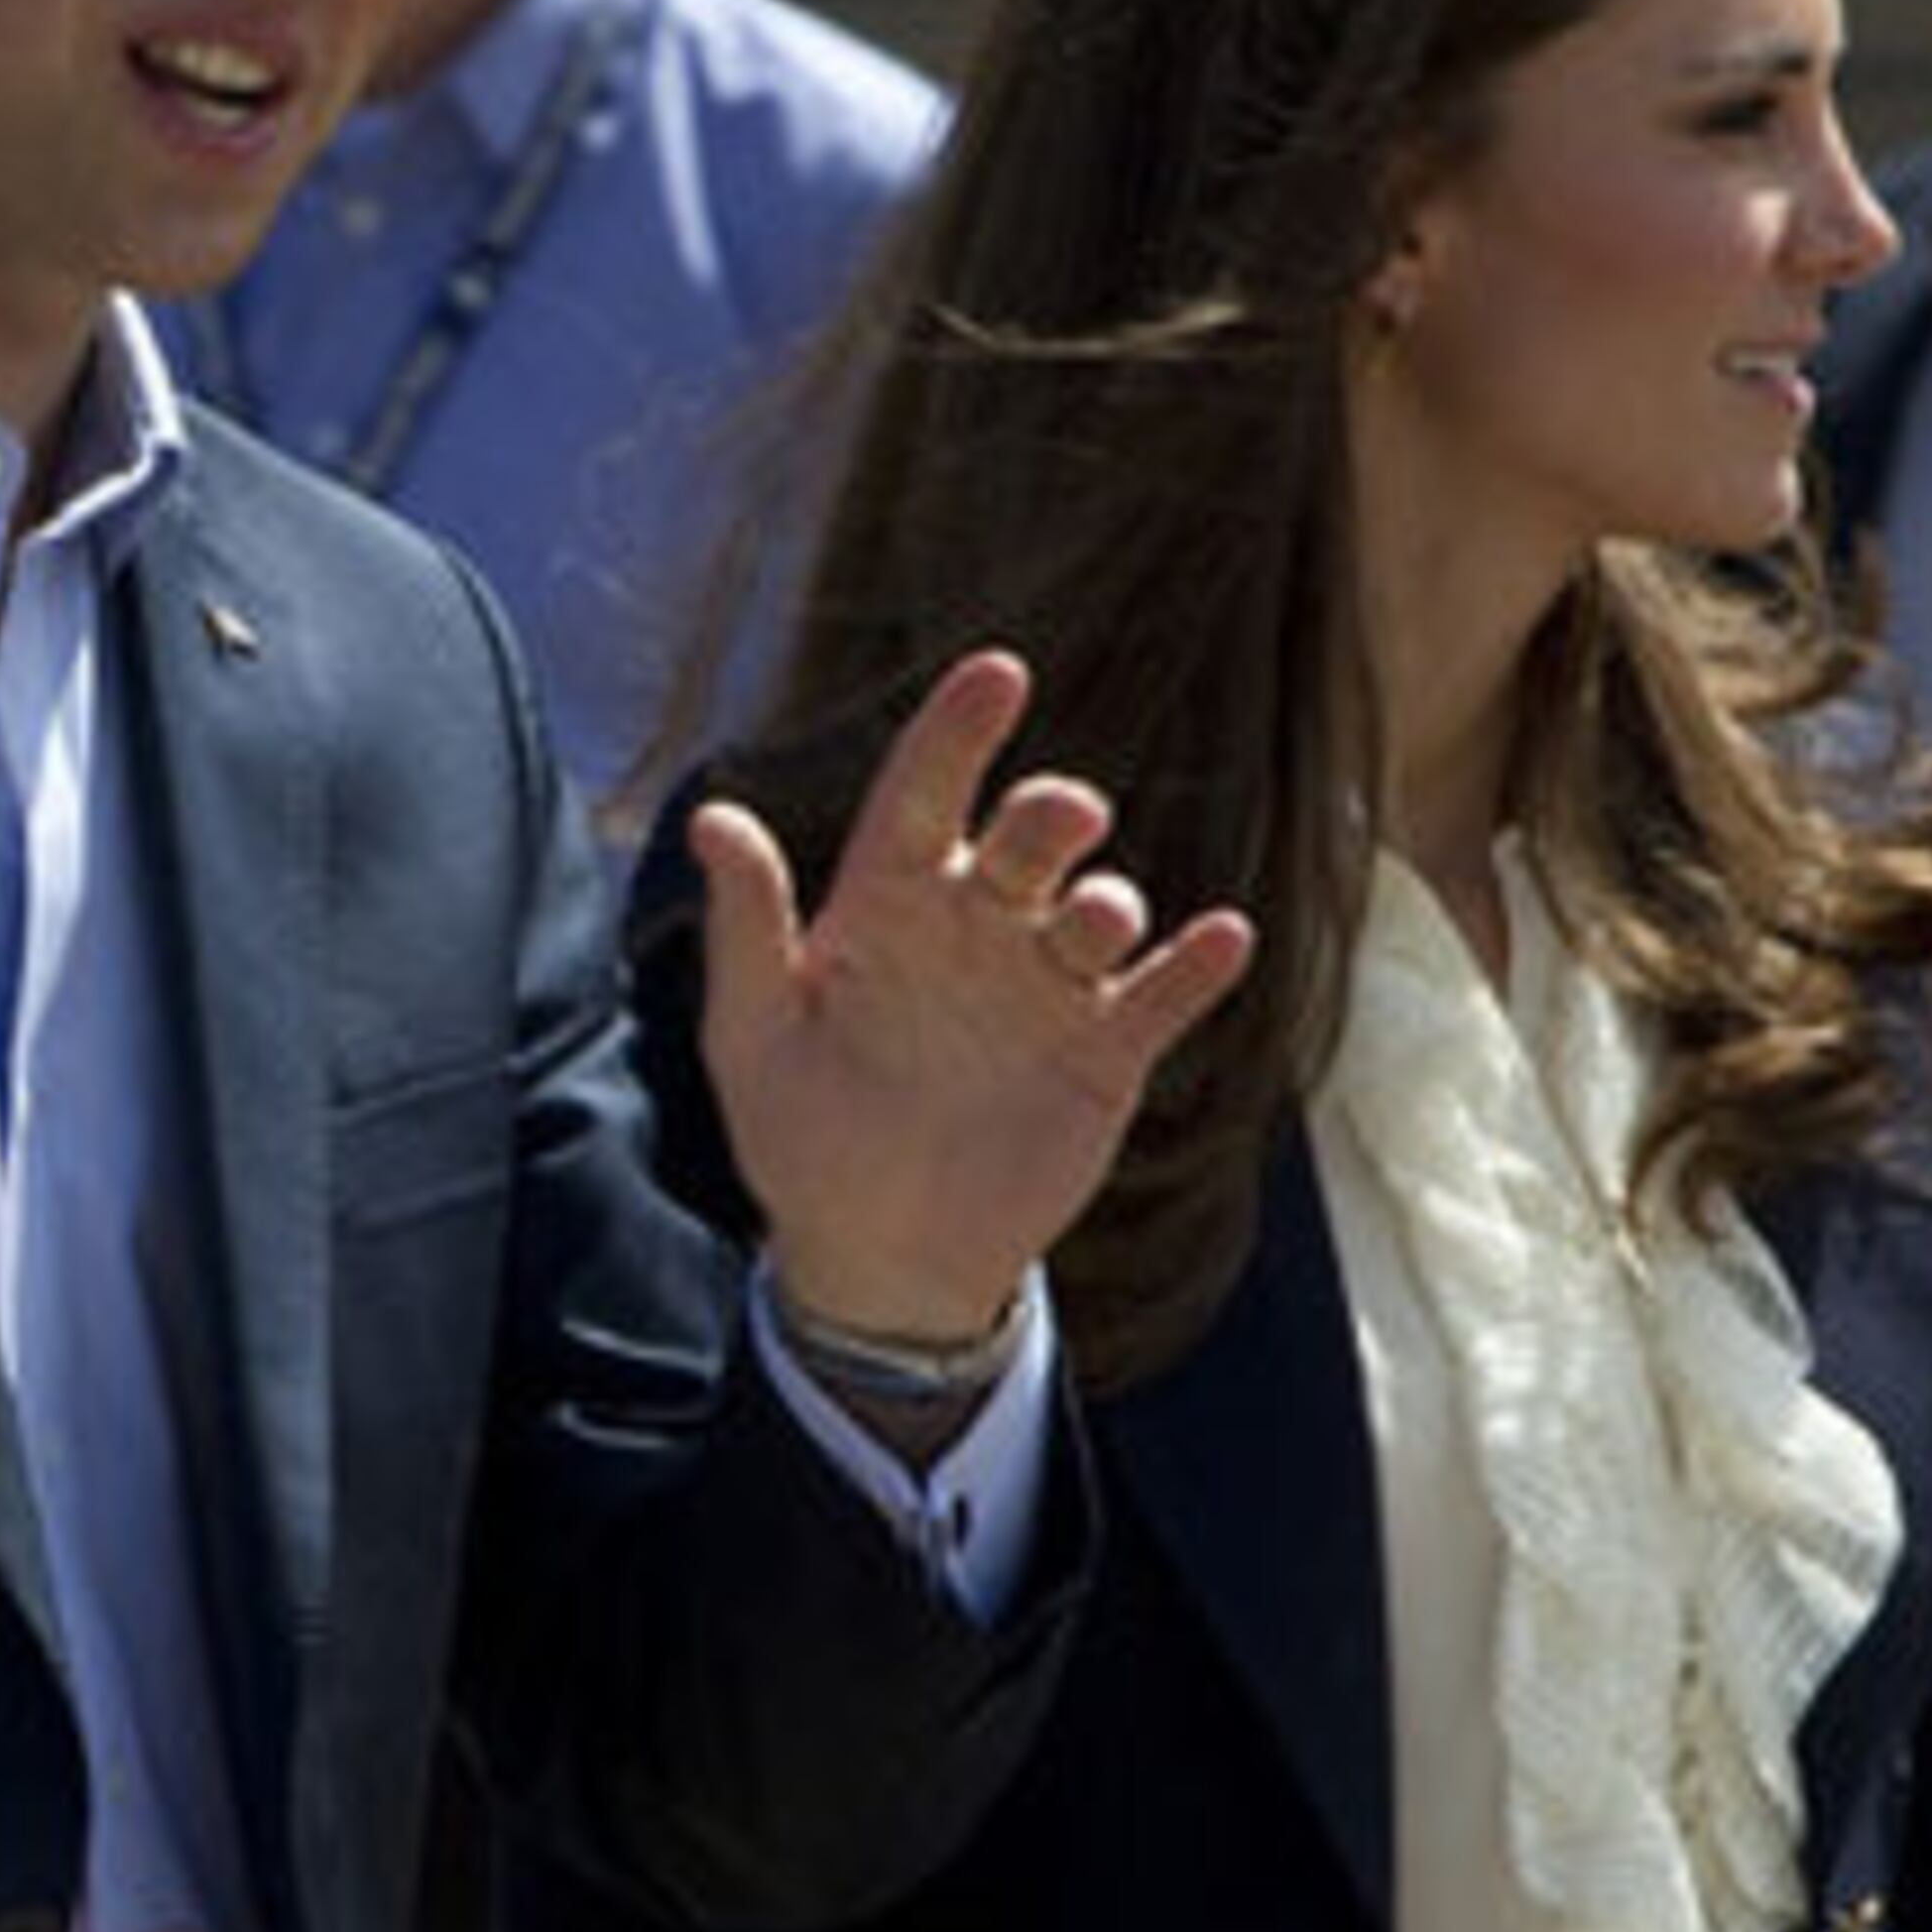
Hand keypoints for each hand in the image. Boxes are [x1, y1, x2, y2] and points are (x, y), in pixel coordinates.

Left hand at [694, 648, 1254, 1340]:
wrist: (878, 1257)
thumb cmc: (800, 1138)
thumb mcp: (753, 1036)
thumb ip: (746, 928)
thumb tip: (709, 818)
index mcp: (889, 910)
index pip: (925, 798)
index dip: (958, 735)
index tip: (998, 674)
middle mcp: (977, 931)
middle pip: (1028, 843)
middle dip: (1052, 817)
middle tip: (1064, 816)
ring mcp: (1047, 991)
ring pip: (1099, 912)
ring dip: (1109, 904)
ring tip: (1097, 921)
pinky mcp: (1103, 1056)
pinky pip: (1162, 999)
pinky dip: (1197, 967)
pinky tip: (1222, 939)